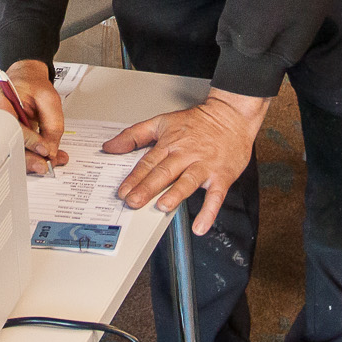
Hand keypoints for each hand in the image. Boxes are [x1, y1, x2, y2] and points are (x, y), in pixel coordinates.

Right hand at [0, 59, 67, 174]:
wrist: (27, 81)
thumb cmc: (32, 85)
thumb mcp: (49, 99)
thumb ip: (53, 124)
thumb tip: (50, 149)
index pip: (11, 126)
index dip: (29, 141)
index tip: (44, 149)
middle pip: (7, 144)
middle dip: (29, 158)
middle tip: (44, 165)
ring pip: (12, 151)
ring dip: (33, 159)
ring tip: (51, 160)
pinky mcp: (5, 136)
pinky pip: (17, 149)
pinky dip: (33, 154)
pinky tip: (46, 155)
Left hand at [104, 89, 269, 234]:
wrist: (231, 116)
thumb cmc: (198, 122)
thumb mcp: (162, 122)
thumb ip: (134, 135)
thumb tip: (110, 147)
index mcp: (170, 143)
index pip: (148, 162)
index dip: (134, 178)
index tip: (122, 191)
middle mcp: (186, 154)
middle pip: (164, 172)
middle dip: (147, 188)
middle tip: (133, 202)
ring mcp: (204, 165)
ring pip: (188, 181)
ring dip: (176, 194)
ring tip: (163, 207)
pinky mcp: (222, 175)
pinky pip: (216, 196)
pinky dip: (209, 212)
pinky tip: (201, 225)